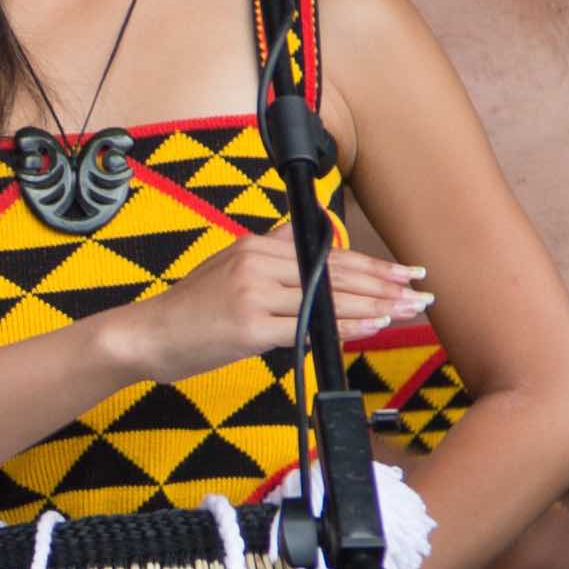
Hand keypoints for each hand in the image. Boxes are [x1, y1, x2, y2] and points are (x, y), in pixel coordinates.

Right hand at [106, 237, 427, 383]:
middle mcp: (257, 264)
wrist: (148, 335)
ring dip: (374, 306)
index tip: (404, 272)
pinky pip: (307, 327)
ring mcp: (253, 295)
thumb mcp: (227, 265)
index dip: (371, 265)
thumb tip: (298, 234)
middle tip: (420, 292)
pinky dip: (344, 327)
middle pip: (335, 273)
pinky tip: (371, 327)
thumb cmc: (191, 307)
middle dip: (384, 284)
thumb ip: (266, 249)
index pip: (327, 254)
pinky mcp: (248, 328)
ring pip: (327, 299)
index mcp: (256, 246)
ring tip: (407, 311)